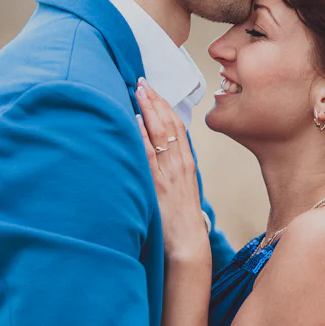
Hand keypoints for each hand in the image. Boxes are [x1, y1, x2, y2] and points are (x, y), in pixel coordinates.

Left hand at [136, 79, 210, 265]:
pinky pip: (149, 155)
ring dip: (148, 110)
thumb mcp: (183, 189)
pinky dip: (143, 136)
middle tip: (143, 82)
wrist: (188, 243)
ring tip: (138, 91)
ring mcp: (169, 173)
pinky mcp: (157, 185)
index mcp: (187, 164)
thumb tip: (159, 155)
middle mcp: (180, 164)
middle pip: (169, 124)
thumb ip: (173, 171)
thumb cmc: (182, 220)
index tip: (155, 91)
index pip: (178, 126)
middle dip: (156, 101)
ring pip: (160, 134)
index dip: (166, 106)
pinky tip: (136, 120)